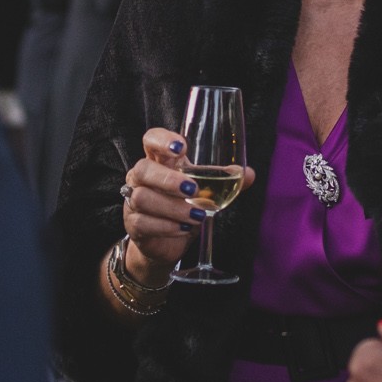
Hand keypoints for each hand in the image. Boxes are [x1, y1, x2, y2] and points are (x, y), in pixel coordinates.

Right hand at [120, 127, 256, 285]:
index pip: (151, 139)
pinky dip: (167, 226)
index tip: (181, 147)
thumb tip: (249, 174)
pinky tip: (184, 228)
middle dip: (168, 179)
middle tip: (193, 189)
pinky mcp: (133, 224)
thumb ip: (225, 181)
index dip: (162, 140)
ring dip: (173, 208)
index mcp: (159, 161)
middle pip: (143, 168)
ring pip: (142, 198)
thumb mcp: (205, 190)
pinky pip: (143, 223)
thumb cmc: (184, 205)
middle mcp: (141, 177)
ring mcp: (133, 201)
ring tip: (197, 215)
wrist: (166, 241)